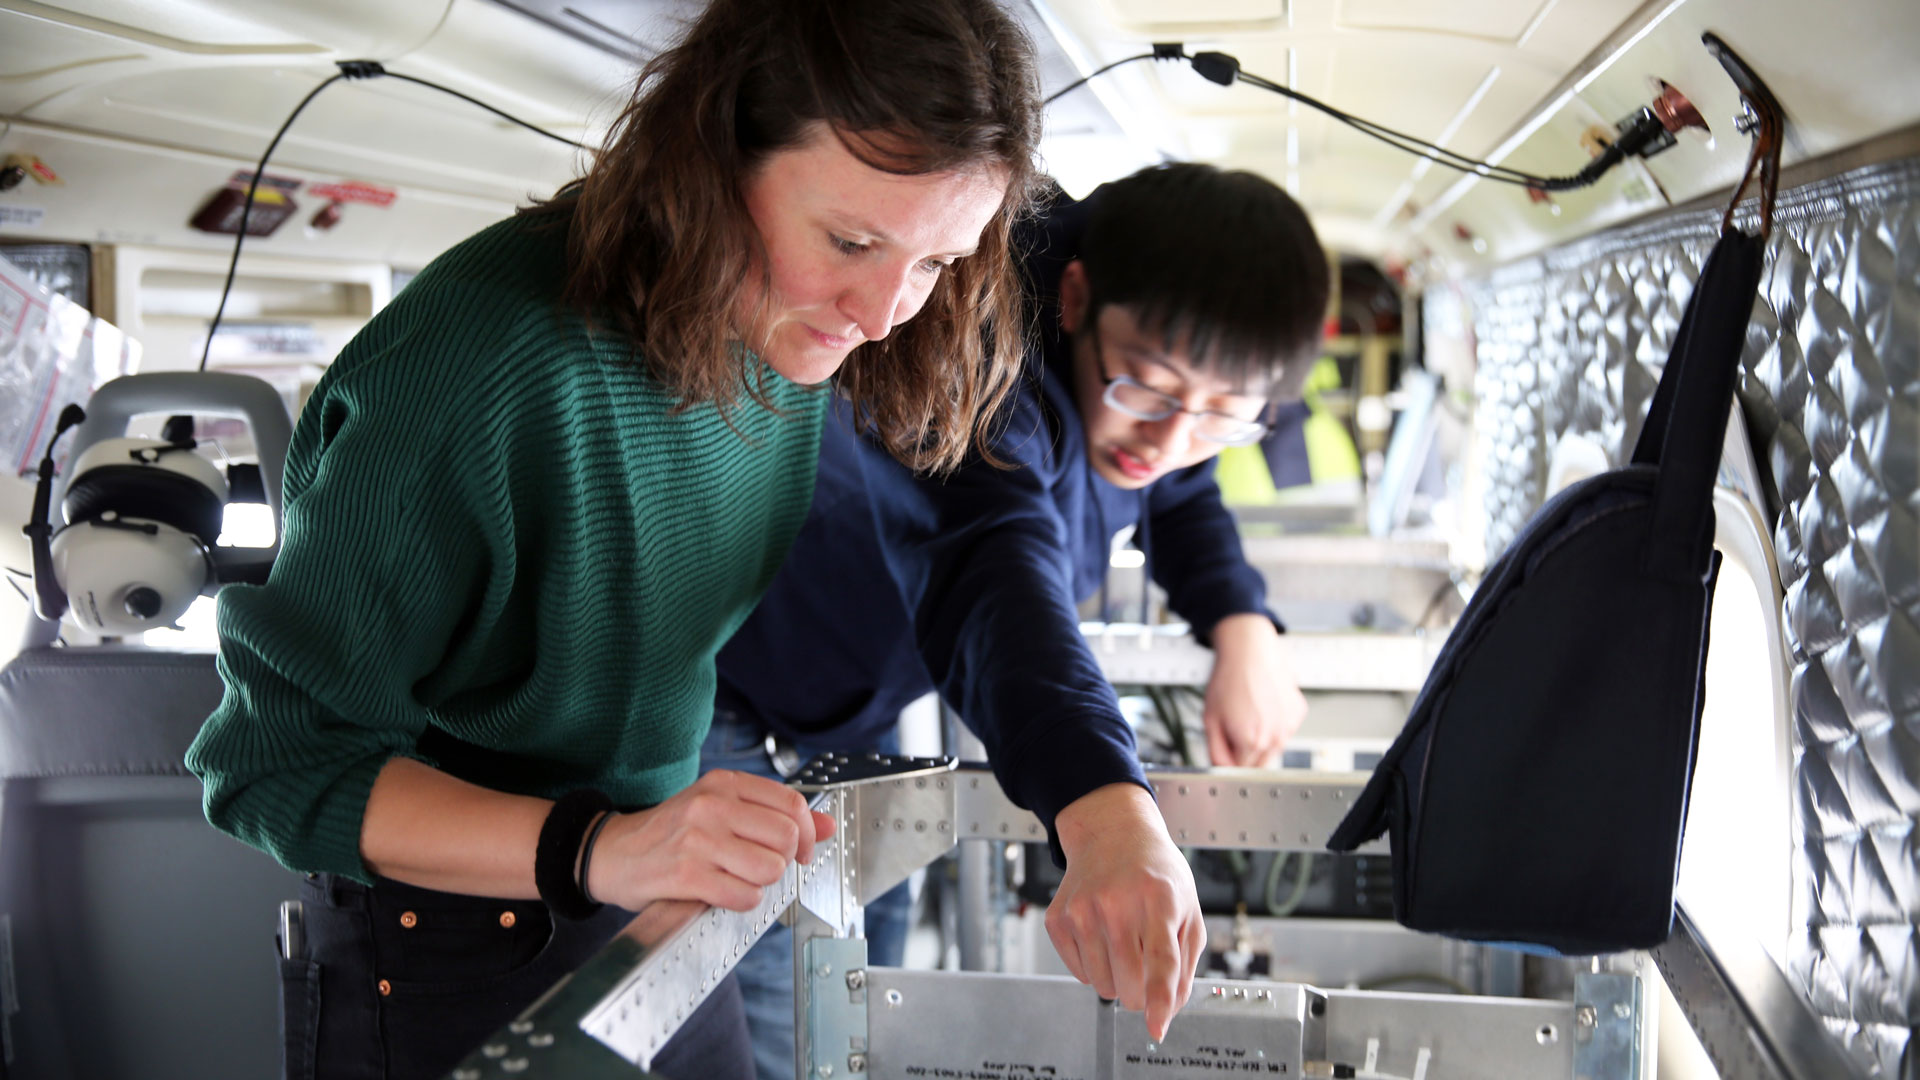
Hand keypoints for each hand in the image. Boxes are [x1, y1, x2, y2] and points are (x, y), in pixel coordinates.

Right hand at [584, 769, 834, 912]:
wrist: (610, 852)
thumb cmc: (670, 832)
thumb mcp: (719, 808)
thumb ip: (773, 814)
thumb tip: (827, 825)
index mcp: (723, 783)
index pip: (792, 804)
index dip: (808, 833)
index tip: (801, 851)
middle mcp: (712, 805)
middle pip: (787, 838)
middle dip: (784, 861)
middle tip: (763, 866)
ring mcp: (698, 840)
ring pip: (770, 869)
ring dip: (762, 883)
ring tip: (738, 878)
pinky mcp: (686, 875)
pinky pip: (744, 895)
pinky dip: (742, 902)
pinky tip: (723, 893)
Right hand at [1046, 783, 1204, 1040]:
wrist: (1112, 834)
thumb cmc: (1156, 873)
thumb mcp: (1188, 908)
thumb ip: (1185, 962)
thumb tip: (1169, 1009)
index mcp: (1160, 898)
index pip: (1160, 960)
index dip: (1159, 1000)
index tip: (1156, 1027)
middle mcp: (1117, 902)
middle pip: (1129, 983)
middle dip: (1142, 993)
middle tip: (1145, 970)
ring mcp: (1082, 909)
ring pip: (1102, 985)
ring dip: (1117, 981)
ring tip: (1124, 946)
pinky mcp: (1058, 918)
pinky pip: (1079, 974)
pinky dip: (1094, 968)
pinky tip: (1101, 937)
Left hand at [1202, 614, 1307, 767]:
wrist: (1250, 650)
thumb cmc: (1229, 680)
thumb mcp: (1210, 720)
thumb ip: (1216, 752)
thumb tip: (1222, 770)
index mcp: (1252, 742)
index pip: (1241, 770)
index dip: (1230, 758)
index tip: (1225, 744)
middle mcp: (1276, 738)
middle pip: (1259, 763)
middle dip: (1245, 752)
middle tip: (1234, 726)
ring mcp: (1290, 726)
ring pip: (1273, 748)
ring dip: (1261, 738)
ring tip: (1249, 712)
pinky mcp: (1298, 714)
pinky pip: (1284, 729)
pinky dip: (1274, 723)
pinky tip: (1263, 705)